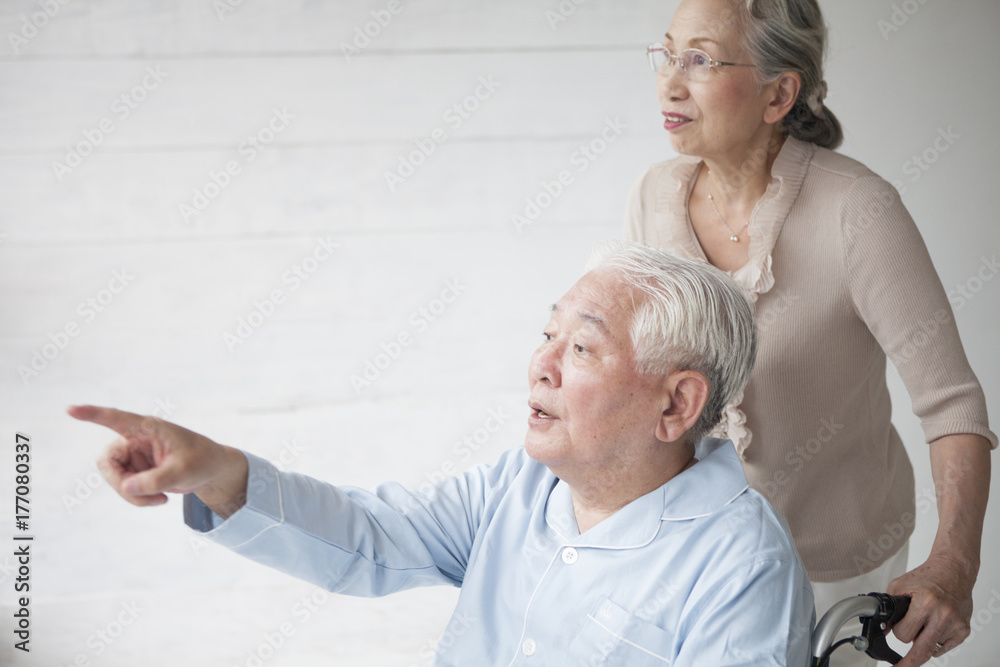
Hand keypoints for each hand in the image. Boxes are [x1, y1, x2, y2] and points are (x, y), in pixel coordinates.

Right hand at [67, 405, 247, 516]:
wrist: (211, 471)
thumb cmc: (201, 461)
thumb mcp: (184, 471)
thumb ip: (156, 479)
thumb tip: (126, 487)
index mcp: (148, 428)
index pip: (116, 419)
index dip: (93, 414)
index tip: (70, 410)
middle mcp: (135, 439)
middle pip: (107, 462)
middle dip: (121, 484)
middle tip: (144, 499)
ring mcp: (132, 456)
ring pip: (114, 479)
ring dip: (133, 495)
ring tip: (160, 500)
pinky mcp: (134, 471)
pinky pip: (124, 488)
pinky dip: (138, 498)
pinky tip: (159, 499)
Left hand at [887, 552, 974, 665]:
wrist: (953, 570)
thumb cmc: (928, 576)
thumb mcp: (900, 586)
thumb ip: (889, 607)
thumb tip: (883, 628)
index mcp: (926, 603)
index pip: (905, 634)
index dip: (898, 632)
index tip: (896, 630)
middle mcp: (943, 615)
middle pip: (922, 650)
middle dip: (908, 662)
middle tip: (900, 666)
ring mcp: (955, 624)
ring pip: (932, 647)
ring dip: (923, 639)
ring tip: (924, 621)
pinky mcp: (964, 630)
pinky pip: (945, 647)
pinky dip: (935, 642)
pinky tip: (933, 628)